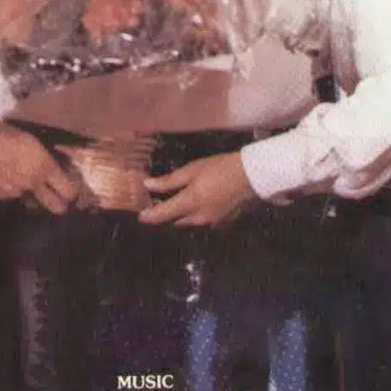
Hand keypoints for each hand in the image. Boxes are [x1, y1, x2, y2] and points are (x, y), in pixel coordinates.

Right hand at [0, 119, 78, 214]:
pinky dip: (9, 188)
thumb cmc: (10, 134)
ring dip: (29, 192)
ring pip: (30, 198)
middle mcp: (34, 184)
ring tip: (20, 176)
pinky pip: (10, 194)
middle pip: (56, 206)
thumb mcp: (35, 143)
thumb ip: (46, 161)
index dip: (72, 193)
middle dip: (60, 205)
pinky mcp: (0, 194)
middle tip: (60, 201)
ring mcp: (16, 192)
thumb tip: (55, 171)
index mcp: (46, 167)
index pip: (68, 190)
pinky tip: (3, 175)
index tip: (71, 192)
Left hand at [138, 152, 257, 226]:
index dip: (149, 216)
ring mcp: (212, 222)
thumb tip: (147, 185)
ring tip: (175, 201)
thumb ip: (169, 181)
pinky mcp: (222, 222)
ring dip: (179, 215)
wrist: (251, 176)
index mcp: (189, 204)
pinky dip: (194, 214)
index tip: (140, 215)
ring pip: (188, 222)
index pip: (162, 215)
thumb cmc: (219, 168)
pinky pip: (202, 220)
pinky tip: (197, 201)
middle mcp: (199, 218)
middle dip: (165, 214)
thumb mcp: (192, 170)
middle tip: (156, 202)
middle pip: (174, 221)